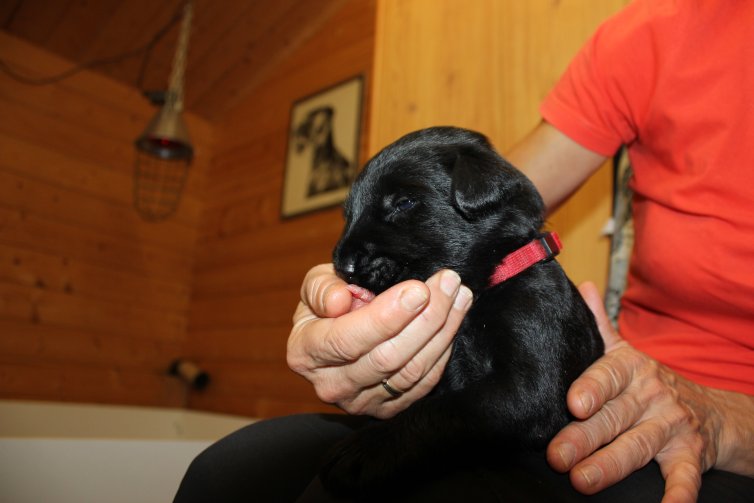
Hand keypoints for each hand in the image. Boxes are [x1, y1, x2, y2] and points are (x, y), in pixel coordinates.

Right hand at [287, 264, 472, 418]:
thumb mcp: (316, 283)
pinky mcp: (386, 409)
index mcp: (305, 352)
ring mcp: (359, 402)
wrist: (336, 330)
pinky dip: (441, 352)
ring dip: (442, 331)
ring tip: (459, 296)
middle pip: (386, 357)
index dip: (386, 317)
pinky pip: (421, 385)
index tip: (418, 290)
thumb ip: (321, 288)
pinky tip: (452, 323)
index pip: (347, 340)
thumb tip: (338, 301)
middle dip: (425, 318)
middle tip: (448, 284)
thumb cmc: (328, 301)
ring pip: (410, 371)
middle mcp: (330, 385)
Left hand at [547, 282, 724, 502]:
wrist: (713, 411)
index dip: (591, 388)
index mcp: (631, 368)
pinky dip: (679, 494)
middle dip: (584, 437)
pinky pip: (684, 477)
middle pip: (613, 417)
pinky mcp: (690, 456)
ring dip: (610, 465)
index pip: (607, 375)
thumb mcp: (626, 353)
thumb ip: (601, 326)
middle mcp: (651, 395)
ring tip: (583, 480)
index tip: (572, 403)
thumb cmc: (652, 383)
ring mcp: (671, 426)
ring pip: (637, 446)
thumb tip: (579, 287)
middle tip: (557, 455)